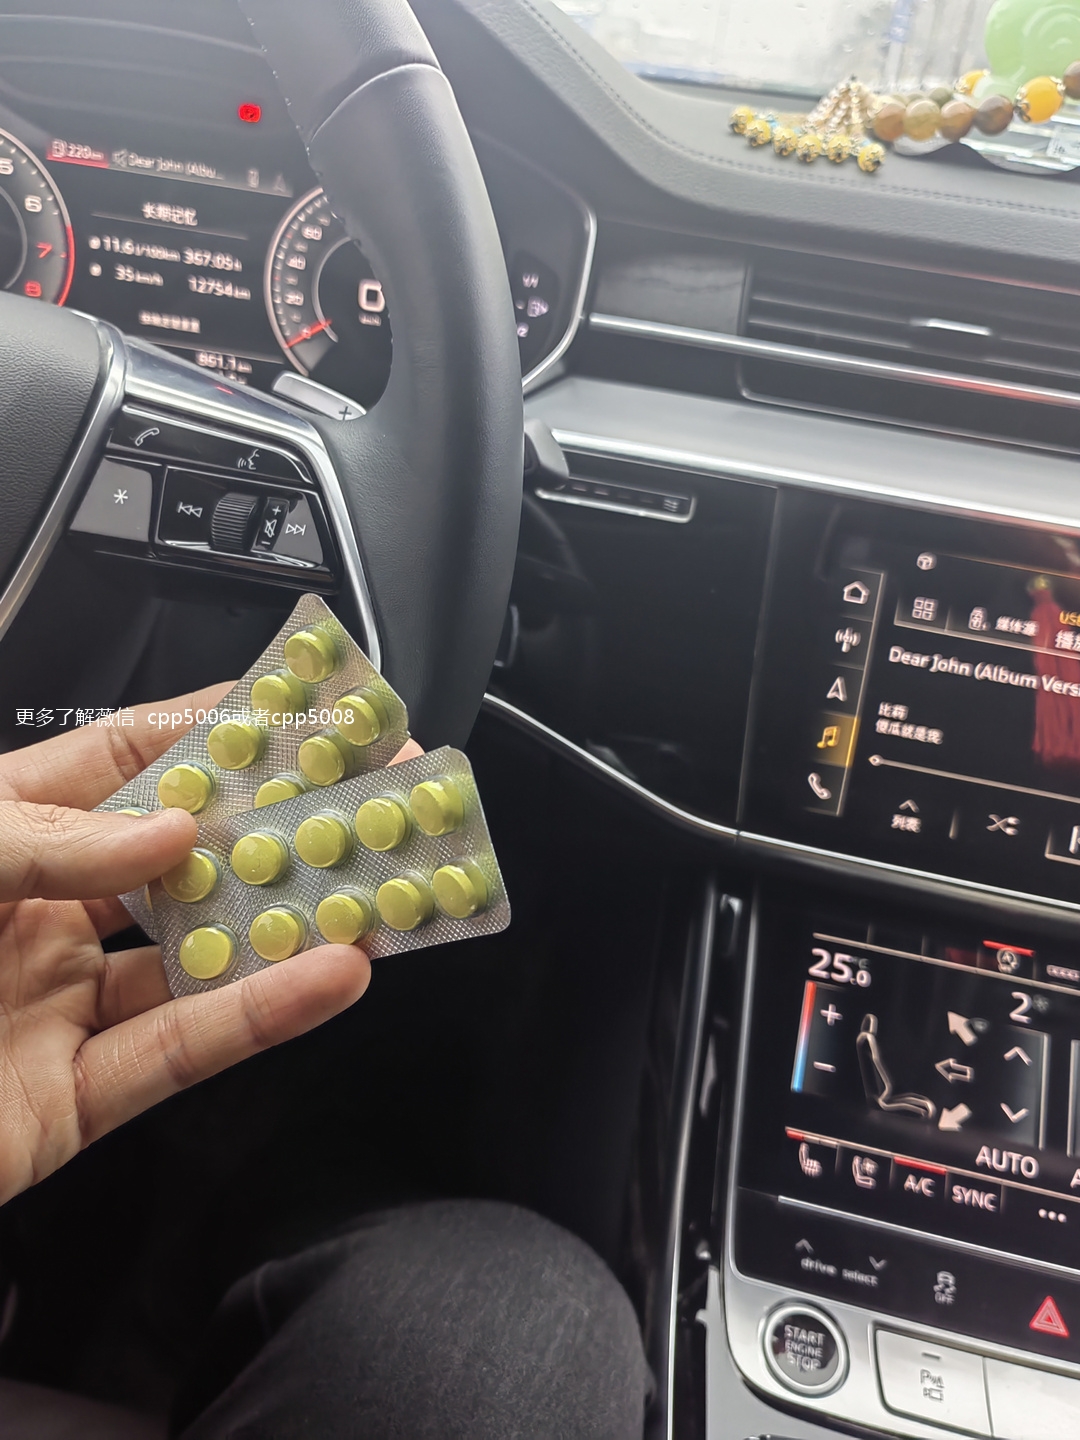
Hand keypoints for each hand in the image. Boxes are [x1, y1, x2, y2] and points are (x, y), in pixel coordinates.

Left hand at [0, 689, 421, 1205]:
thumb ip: (51, 839)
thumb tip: (171, 831)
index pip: (129, 758)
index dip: (219, 728)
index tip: (306, 710)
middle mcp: (39, 911)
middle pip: (186, 857)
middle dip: (284, 825)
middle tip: (378, 797)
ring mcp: (58, 1004)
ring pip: (199, 956)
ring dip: (292, 924)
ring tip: (381, 886)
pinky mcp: (72, 1099)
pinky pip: (180, 1051)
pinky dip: (260, 1015)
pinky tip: (329, 975)